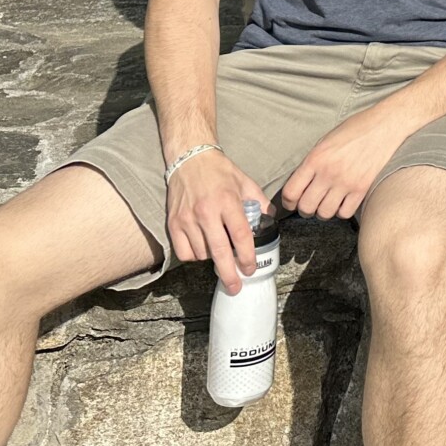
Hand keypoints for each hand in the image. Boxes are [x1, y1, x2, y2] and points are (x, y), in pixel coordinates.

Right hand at [165, 148, 266, 294]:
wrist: (190, 159)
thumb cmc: (220, 172)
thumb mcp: (245, 182)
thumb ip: (260, 202)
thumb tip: (272, 219)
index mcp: (227, 201)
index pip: (240, 236)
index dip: (247, 256)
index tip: (250, 268)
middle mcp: (206, 212)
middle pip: (219, 252)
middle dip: (229, 273)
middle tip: (236, 286)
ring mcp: (187, 219)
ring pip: (201, 254)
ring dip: (212, 260)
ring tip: (220, 254)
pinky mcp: (173, 223)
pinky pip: (184, 252)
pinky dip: (194, 256)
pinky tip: (202, 249)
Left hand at [279, 99, 414, 220]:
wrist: (385, 125)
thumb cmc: (355, 129)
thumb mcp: (326, 140)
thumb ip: (312, 162)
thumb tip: (301, 183)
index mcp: (315, 158)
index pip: (291, 192)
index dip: (288, 202)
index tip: (292, 202)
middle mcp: (329, 172)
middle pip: (306, 207)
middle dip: (305, 208)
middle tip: (310, 203)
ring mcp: (346, 182)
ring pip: (324, 213)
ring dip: (323, 211)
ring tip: (327, 203)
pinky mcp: (362, 188)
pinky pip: (344, 213)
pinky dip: (341, 211)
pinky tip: (343, 201)